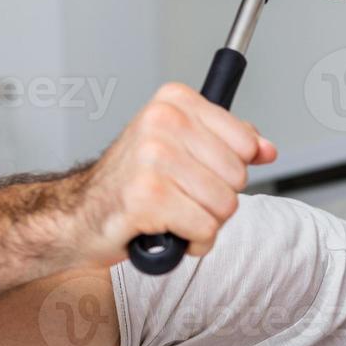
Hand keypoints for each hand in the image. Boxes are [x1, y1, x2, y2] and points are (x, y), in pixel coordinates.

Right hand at [74, 83, 277, 264]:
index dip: (230, 170)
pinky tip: (170, 231)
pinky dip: (194, 242)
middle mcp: (162, 122)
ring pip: (225, 206)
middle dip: (217, 199)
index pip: (246, 144)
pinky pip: (205, 230)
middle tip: (181, 197)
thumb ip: (228, 143)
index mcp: (174, 102)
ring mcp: (153, 158)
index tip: (200, 172)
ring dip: (205, 223)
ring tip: (174, 214)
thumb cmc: (132, 183)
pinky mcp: (148, 197)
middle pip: (238, 177)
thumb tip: (266, 148)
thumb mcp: (181, 149)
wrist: (79, 215)